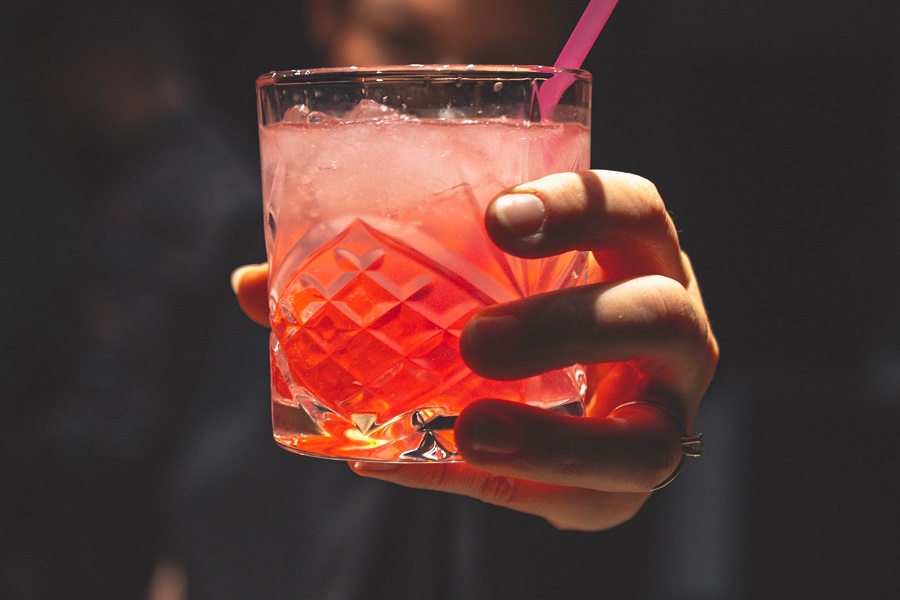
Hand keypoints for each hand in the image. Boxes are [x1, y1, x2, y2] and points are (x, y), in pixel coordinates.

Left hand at [232, 170, 717, 530]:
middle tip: (475, 343)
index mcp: (632, 254)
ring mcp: (664, 412)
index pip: (632, 209)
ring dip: (554, 443)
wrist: (574, 394)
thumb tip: (252, 284)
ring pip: (647, 442)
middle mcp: (671, 327)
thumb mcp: (468, 282)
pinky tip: (420, 470)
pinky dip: (501, 491)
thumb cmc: (515, 314)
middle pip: (654, 316)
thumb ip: (374, 282)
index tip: (496, 217)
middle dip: (566, 327)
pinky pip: (585, 503)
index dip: (577, 207)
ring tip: (469, 433)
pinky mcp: (631, 482)